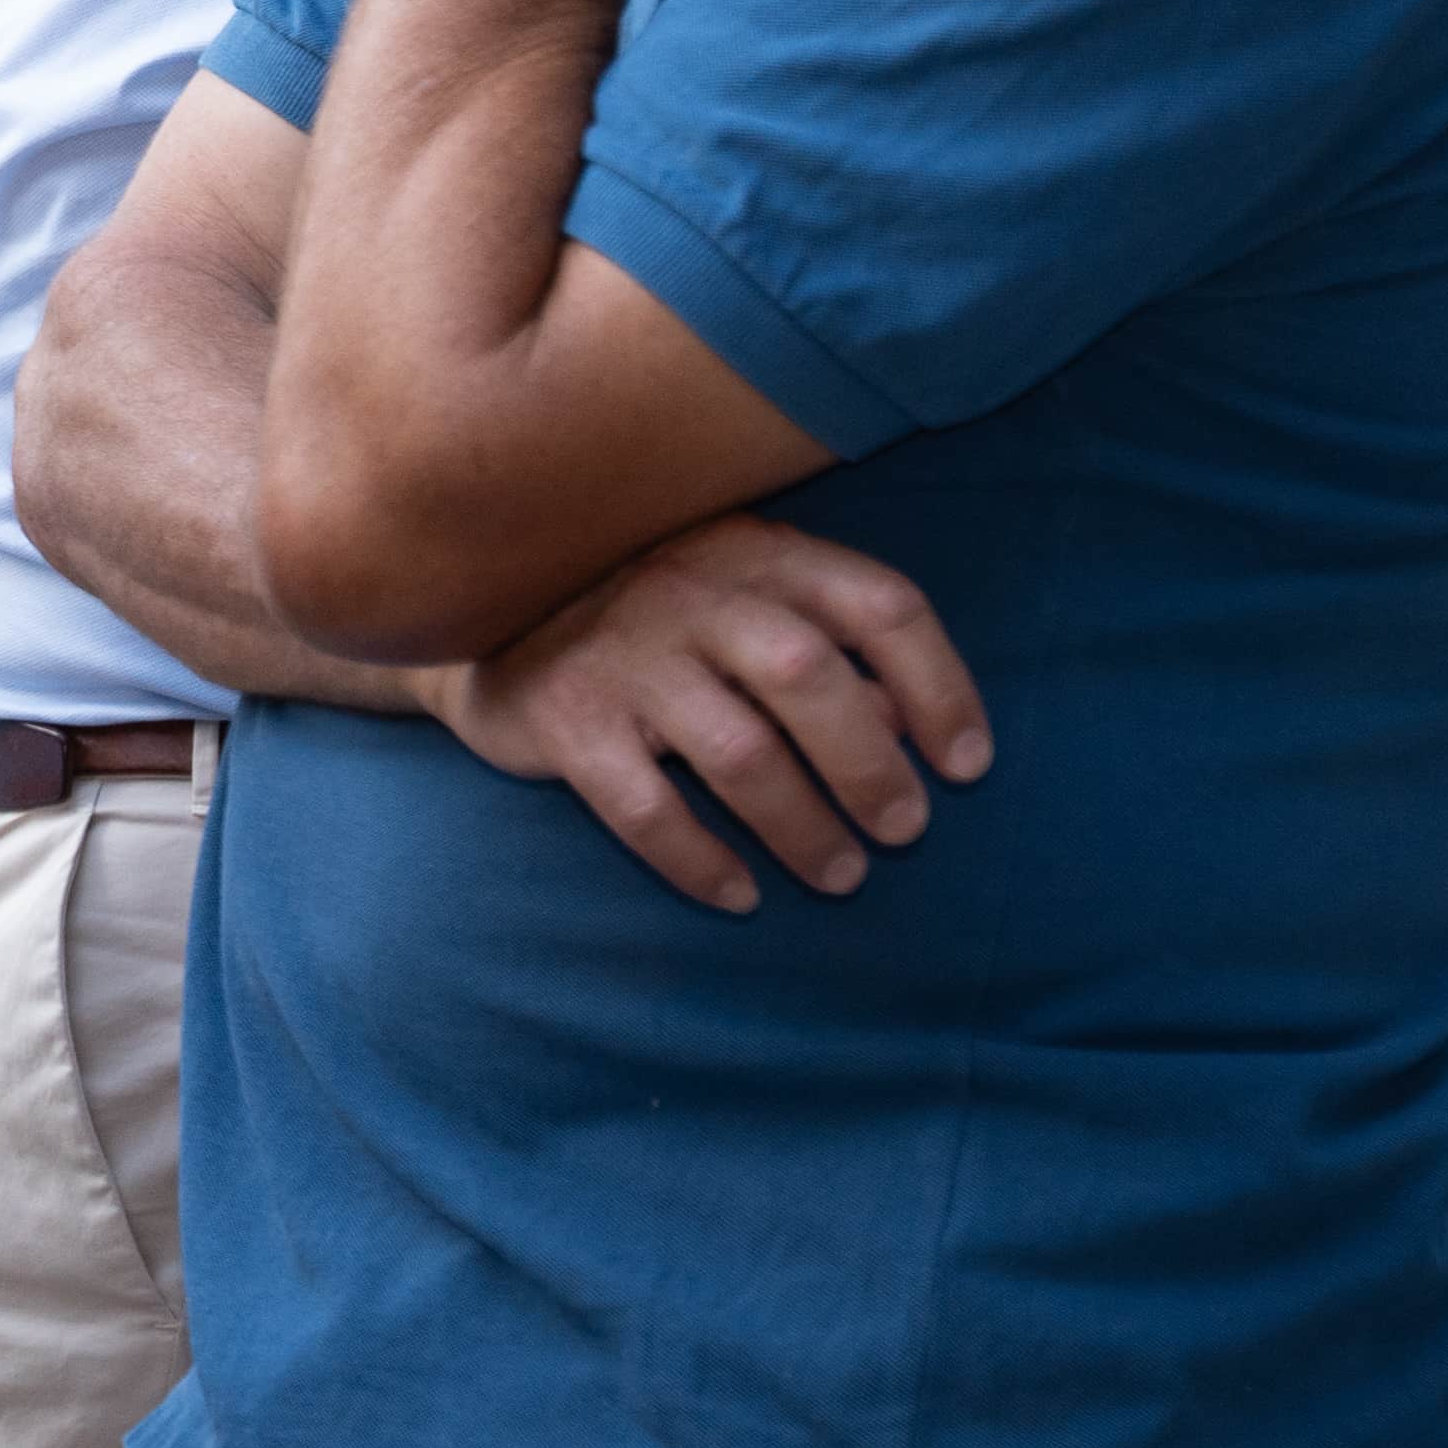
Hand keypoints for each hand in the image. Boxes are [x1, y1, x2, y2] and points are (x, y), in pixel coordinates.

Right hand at [426, 515, 990, 913]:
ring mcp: (623, 654)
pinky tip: (738, 894)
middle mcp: (690, 589)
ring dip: (803, 828)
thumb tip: (907, 727)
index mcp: (754, 553)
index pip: (879, 604)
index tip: (969, 764)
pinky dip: (700, 861)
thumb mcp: (742, 606)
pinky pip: (645, 807)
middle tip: (903, 830)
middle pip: (811, 677)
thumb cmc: (651, 623)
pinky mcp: (567, 718)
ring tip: (840, 875)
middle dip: (872, 766)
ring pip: (738, 752)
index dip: (942, 686)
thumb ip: (824, 648)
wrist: (479, 622)